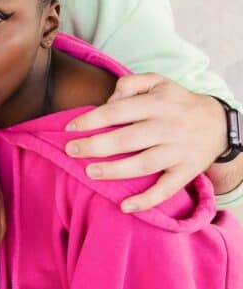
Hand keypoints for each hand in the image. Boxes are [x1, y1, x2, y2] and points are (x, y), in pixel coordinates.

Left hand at [64, 73, 225, 211]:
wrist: (220, 123)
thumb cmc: (177, 102)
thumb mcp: (157, 82)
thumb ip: (130, 84)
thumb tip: (108, 101)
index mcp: (158, 104)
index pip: (117, 112)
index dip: (90, 120)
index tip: (69, 128)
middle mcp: (169, 127)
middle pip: (126, 140)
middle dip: (95, 146)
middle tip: (71, 151)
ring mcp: (179, 151)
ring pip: (143, 165)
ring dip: (114, 171)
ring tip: (89, 172)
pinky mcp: (187, 172)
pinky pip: (166, 189)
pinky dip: (146, 200)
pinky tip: (124, 206)